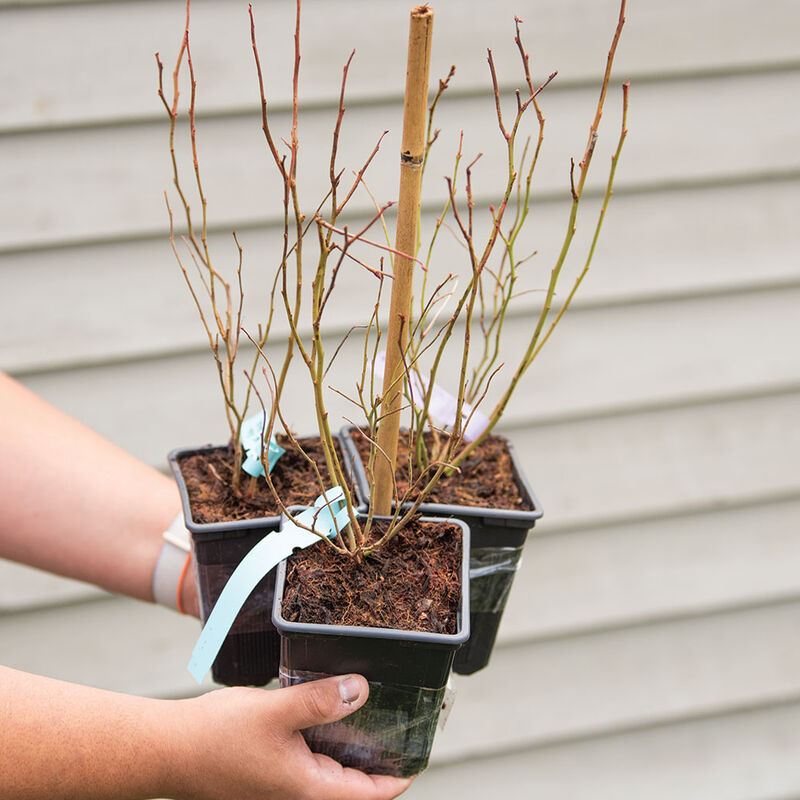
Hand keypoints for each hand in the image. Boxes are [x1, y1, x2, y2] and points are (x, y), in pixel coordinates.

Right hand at [166, 674, 412, 799]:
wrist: (169, 749)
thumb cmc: (217, 740)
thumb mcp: (275, 714)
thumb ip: (319, 701)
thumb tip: (362, 689)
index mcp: (309, 790)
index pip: (371, 794)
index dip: (400, 775)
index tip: (421, 749)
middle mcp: (302, 790)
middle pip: (357, 780)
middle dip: (380, 752)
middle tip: (402, 715)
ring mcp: (288, 778)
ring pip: (335, 762)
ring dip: (354, 737)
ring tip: (374, 702)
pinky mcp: (276, 762)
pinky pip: (314, 750)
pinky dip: (329, 729)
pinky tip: (333, 700)